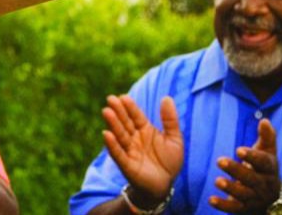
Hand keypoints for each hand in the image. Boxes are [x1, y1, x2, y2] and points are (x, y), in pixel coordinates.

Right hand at [100, 94, 183, 208]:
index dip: (130, 107)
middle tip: (110, 99)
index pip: (136, 115)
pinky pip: (118, 153)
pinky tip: (107, 134)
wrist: (165, 184)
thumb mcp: (174, 138)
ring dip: (113, 124)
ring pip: (120, 135)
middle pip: (125, 122)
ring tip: (107, 112)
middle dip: (118, 111)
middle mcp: (134, 138)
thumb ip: (170, 119)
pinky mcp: (127, 165)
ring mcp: (129, 151)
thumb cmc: (169, 161)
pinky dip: (112, 145)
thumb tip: (167, 97)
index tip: (123, 97)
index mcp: (144, 129)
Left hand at [210, 119, 280, 213]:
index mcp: (269, 168)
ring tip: (217, 181)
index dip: (252, 156)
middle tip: (220, 161)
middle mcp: (263, 184)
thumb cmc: (265, 169)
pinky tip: (211, 200)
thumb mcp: (269, 152)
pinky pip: (235, 209)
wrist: (274, 198)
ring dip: (230, 188)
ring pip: (243, 195)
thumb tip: (264, 120)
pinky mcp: (245, 209)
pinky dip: (223, 206)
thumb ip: (267, 136)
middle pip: (251, 179)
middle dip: (236, 170)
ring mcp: (255, 198)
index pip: (263, 162)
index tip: (239, 150)